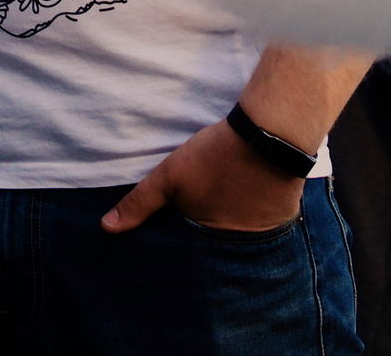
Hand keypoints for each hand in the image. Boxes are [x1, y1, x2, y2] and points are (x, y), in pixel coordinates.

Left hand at [101, 117, 302, 235]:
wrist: (269, 136)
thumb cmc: (214, 156)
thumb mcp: (169, 176)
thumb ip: (139, 203)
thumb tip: (107, 228)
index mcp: (210, 241)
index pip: (190, 254)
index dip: (181, 244)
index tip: (171, 238)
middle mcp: (239, 246)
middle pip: (216, 247)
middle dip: (205, 240)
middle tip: (199, 218)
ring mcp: (265, 235)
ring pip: (241, 237)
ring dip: (232, 226)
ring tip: (223, 208)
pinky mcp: (283, 218)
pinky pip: (264, 224)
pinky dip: (254, 216)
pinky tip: (245, 200)